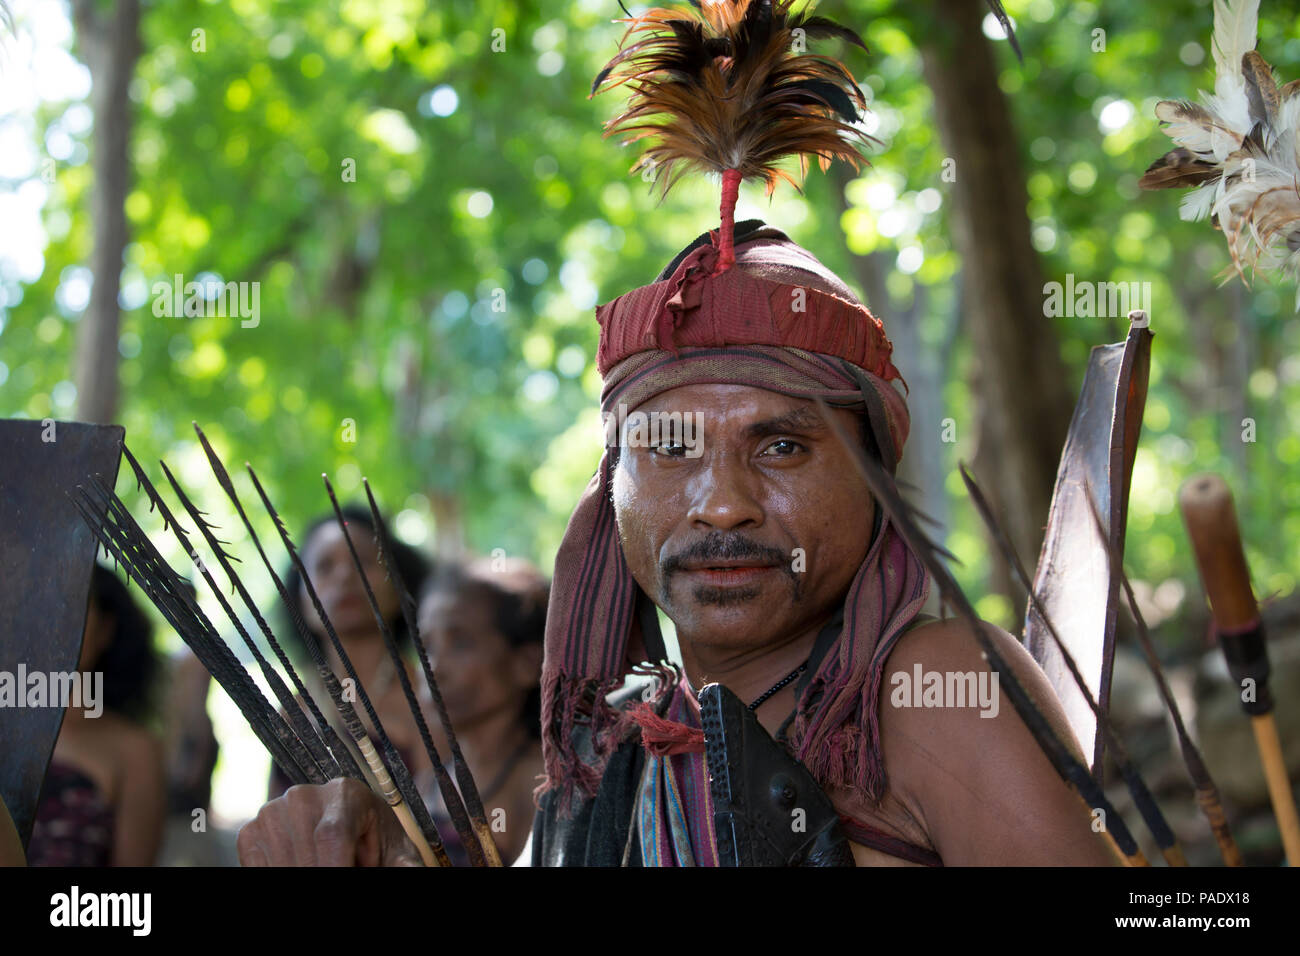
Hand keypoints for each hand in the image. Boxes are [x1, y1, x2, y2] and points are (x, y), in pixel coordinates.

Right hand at [237, 777, 422, 866]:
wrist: (351, 838)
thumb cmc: (378, 848)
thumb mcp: (399, 857)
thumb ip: (408, 867)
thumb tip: (417, 873)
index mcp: (346, 794)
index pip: (332, 835)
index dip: (334, 868)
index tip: (346, 879)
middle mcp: (305, 795)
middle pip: (306, 855)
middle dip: (323, 874)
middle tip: (346, 873)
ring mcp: (273, 810)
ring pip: (281, 863)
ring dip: (301, 874)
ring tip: (331, 866)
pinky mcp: (252, 830)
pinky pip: (257, 867)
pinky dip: (276, 873)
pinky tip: (299, 867)